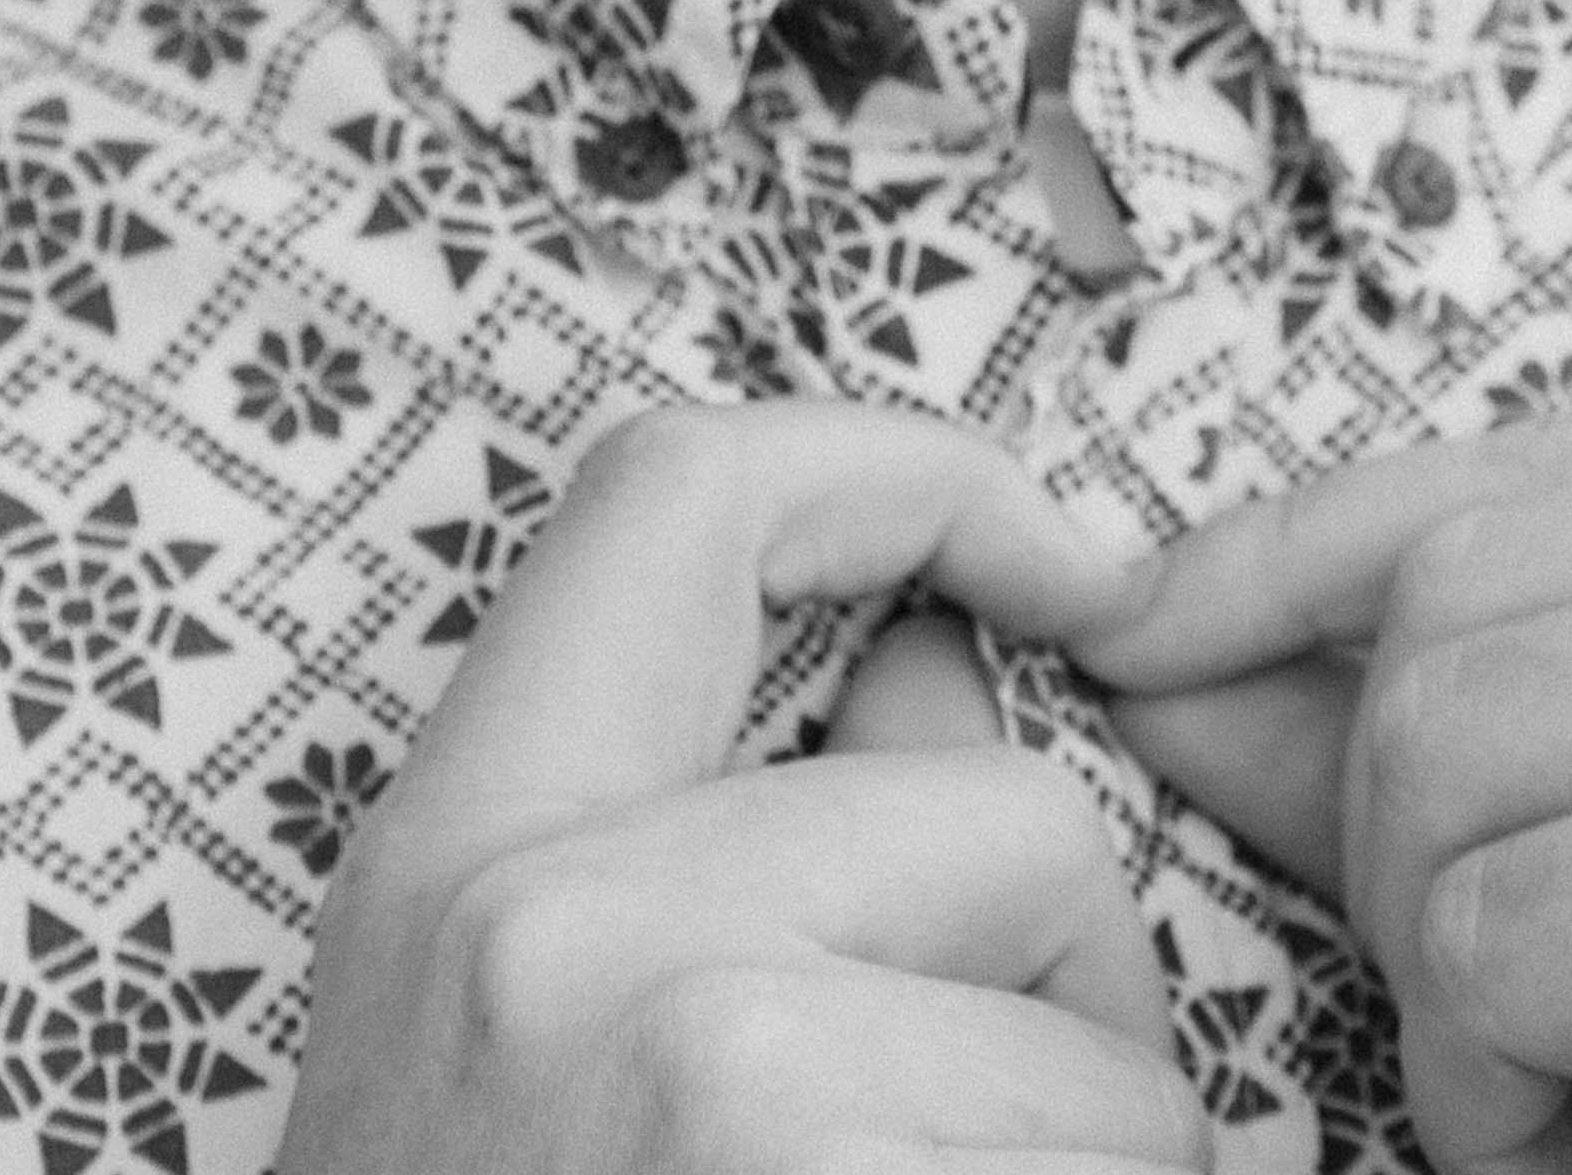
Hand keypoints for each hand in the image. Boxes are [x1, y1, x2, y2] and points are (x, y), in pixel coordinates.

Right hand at [278, 397, 1211, 1173]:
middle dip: (1070, 1003)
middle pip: (1011, 824)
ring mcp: (695, 1083)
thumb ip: (760, 839)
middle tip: (926, 1173)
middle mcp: (548, 931)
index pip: (684, 487)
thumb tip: (969, 663)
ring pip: (1111, 1056)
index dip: (916, 467)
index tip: (1069, 562)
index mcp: (461, 852)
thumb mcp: (555, 1045)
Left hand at [1077, 387, 1571, 1174]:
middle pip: (1470, 579)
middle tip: (1528, 1023)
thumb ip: (1497, 708)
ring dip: (1456, 972)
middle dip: (1402, 820)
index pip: (1543, 455)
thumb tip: (1158, 627)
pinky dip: (1502, 1086)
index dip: (1307, 551)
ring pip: (1450, 737)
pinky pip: (1506, 928)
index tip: (1151, 629)